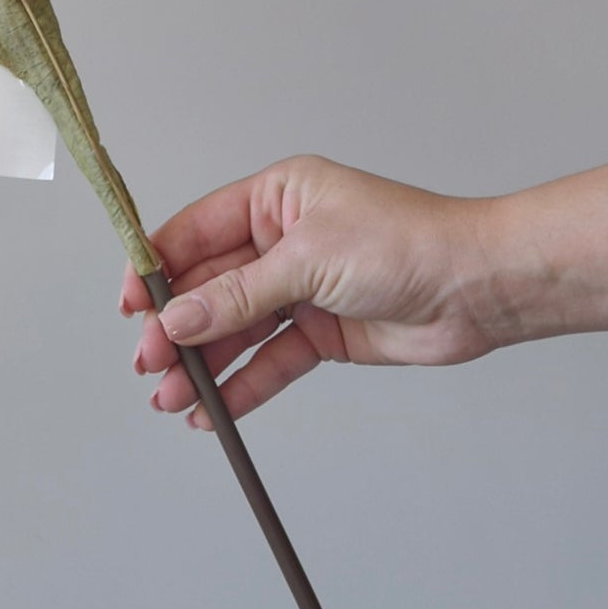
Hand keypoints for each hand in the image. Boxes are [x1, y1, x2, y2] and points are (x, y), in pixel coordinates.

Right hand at [121, 156, 507, 426]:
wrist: (477, 286)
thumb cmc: (410, 243)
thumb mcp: (309, 259)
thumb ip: (238, 294)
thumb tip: (178, 317)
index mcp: (277, 198)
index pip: (196, 232)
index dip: (156, 268)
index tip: (130, 305)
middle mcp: (284, 240)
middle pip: (209, 287)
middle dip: (176, 327)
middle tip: (148, 362)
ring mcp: (302, 288)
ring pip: (235, 329)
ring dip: (202, 363)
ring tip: (171, 398)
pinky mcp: (322, 332)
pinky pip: (269, 360)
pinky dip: (241, 386)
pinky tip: (212, 409)